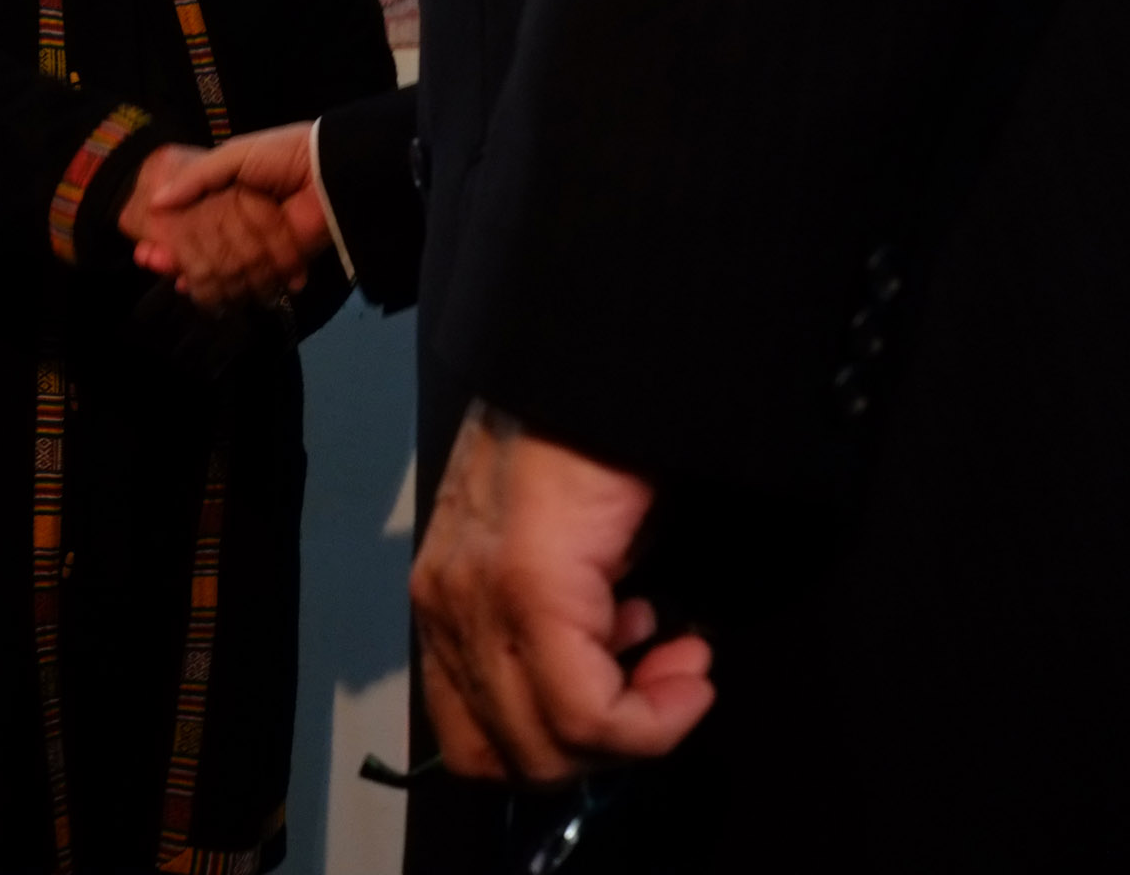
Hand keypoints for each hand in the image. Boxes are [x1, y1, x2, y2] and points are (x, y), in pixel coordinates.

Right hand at [118, 145, 309, 307]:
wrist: (330, 168)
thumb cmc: (281, 155)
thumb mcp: (233, 156)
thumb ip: (196, 177)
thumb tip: (155, 204)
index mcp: (231, 194)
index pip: (195, 222)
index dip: (173, 238)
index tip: (150, 253)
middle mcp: (246, 220)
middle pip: (209, 249)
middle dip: (184, 261)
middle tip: (161, 269)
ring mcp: (266, 242)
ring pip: (231, 269)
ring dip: (210, 280)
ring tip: (184, 287)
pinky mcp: (287, 259)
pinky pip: (260, 279)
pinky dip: (242, 288)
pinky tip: (215, 296)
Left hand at [410, 406, 714, 783]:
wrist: (595, 374)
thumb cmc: (588, 448)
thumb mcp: (563, 557)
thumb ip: (561, 630)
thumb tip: (608, 686)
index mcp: (444, 602)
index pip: (473, 737)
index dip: (559, 747)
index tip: (627, 695)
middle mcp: (444, 609)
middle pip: (507, 757)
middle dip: (602, 747)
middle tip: (667, 683)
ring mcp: (475, 601)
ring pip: (549, 746)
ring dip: (636, 727)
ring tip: (679, 661)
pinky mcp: (525, 590)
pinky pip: (586, 711)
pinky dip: (651, 716)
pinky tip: (685, 659)